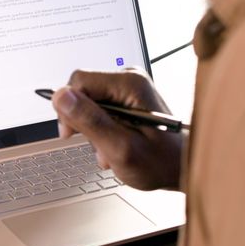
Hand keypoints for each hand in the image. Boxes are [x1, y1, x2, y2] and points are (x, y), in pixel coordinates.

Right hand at [51, 69, 181, 190]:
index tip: (72, 134)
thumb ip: (90, 121)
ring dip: (94, 129)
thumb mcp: (120, 148)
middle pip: (83, 90)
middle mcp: (129, 79)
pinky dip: (103, 128)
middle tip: (98, 146)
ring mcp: (129, 88)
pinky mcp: (128, 97)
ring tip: (111, 149)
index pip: (78, 81)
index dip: (69, 109)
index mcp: (129, 84)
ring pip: (90, 102)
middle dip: (83, 121)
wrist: (183, 166)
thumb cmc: (160, 162)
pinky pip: (101, 107)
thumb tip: (61, 96)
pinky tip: (115, 143)